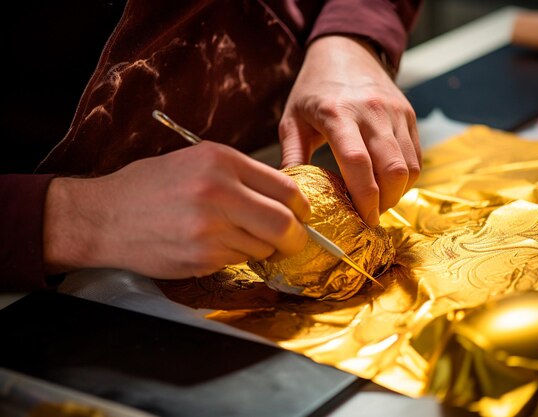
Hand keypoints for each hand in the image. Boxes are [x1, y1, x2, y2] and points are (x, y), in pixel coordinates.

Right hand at [43, 141, 310, 278]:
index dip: (301, 207)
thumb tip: (285, 200)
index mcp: (221, 161)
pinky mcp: (201, 257)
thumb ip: (242, 176)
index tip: (303, 216)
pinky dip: (232, 256)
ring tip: (227, 234)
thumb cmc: (151, 186)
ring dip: (257, 246)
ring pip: (262, 247)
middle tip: (291, 240)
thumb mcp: (197, 162)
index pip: (286, 188)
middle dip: (294, 237)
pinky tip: (206, 244)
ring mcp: (209, 228)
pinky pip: (237, 261)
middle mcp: (218, 192)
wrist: (104, 216)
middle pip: (283, 223)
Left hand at [279, 35, 420, 225]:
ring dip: (397, 193)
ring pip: (410, 167)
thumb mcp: (292, 118)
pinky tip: (387, 183)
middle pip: (392, 170)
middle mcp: (372, 112)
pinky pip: (417, 157)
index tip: (360, 222)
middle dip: (384, 203)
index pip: (358, 163)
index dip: (363, 198)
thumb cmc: (314, 89)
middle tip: (368, 216)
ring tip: (377, 201)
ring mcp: (395, 113)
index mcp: (338, 113)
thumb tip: (290, 196)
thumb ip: (292, 156)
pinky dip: (406, 178)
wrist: (347, 50)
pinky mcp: (409, 115)